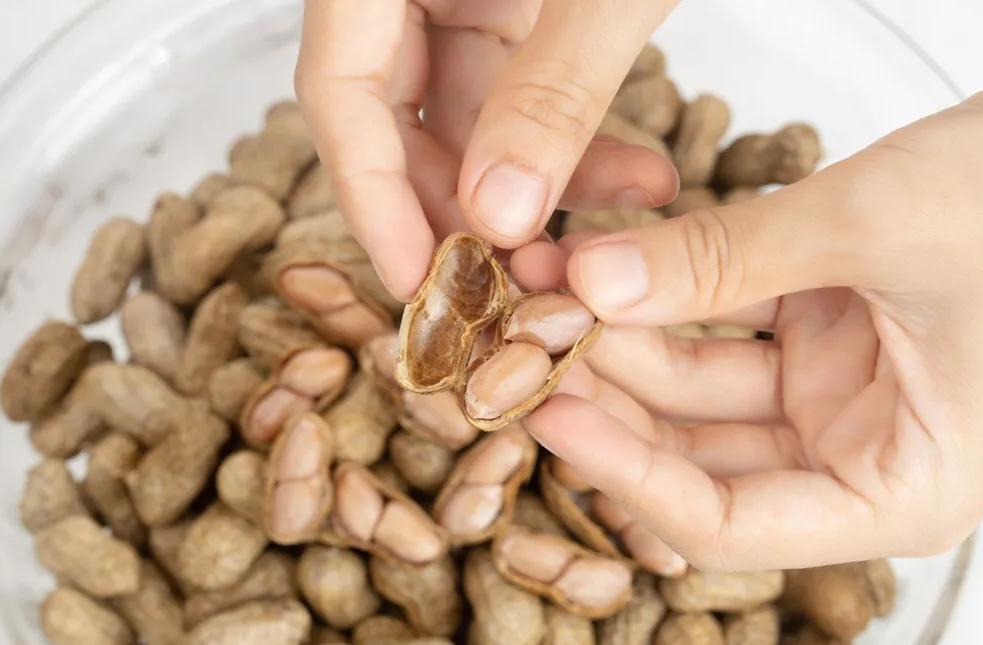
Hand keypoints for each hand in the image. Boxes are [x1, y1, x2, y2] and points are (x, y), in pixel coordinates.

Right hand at [294, 0, 679, 300]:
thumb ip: (551, 89)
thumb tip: (500, 214)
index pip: (341, 88)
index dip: (370, 196)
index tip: (416, 280)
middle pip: (400, 120)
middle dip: (466, 209)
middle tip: (518, 280)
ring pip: (473, 122)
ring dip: (538, 192)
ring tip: (604, 240)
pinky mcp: (519, 10)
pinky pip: (527, 98)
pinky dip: (578, 148)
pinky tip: (641, 182)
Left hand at [518, 62, 982, 570]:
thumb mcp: (872, 228)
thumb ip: (726, 258)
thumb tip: (596, 282)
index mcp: (901, 490)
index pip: (731, 525)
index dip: (629, 477)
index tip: (550, 415)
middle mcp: (858, 460)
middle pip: (697, 462)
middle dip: (608, 403)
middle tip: (522, 347)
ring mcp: (830, 400)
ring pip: (694, 397)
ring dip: (620, 346)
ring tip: (543, 293)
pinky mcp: (811, 341)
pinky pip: (714, 335)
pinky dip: (659, 305)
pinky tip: (594, 270)